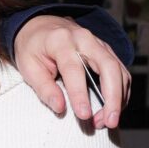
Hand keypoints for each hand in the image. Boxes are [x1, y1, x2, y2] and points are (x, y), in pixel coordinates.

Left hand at [13, 16, 130, 128]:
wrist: (40, 26)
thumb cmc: (32, 48)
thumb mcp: (28, 66)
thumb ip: (44, 87)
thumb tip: (60, 107)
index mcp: (61, 41)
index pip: (74, 69)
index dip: (80, 94)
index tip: (84, 115)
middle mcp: (85, 39)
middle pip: (108, 67)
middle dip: (112, 97)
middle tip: (109, 122)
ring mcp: (99, 43)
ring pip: (119, 70)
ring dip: (118, 98)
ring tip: (108, 121)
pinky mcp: (106, 51)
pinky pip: (120, 71)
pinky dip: (120, 91)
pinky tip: (112, 108)